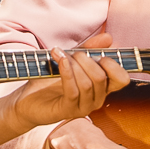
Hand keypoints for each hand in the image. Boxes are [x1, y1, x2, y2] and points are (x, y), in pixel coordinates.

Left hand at [6, 34, 128, 130]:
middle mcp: (96, 99)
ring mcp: (83, 107)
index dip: (114, 65)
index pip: (122, 79)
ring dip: (73, 65)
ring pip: (88, 84)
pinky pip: (73, 90)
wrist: (27, 100)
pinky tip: (60, 60)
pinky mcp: (68, 111)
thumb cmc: (49, 80)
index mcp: (102, 88)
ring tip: (60, 54)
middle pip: (102, 77)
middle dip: (87, 60)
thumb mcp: (70, 59)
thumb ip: (89, 49)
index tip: (98, 54)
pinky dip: (67, 72)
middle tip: (73, 53)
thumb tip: (108, 37)